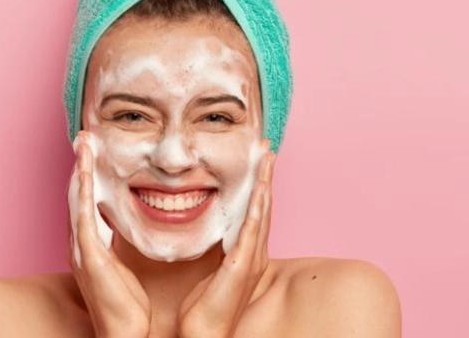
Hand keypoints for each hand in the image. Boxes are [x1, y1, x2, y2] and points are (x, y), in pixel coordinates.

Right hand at [68, 132, 150, 337]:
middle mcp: (78, 243)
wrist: (122, 331)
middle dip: (80, 164)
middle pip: (76, 194)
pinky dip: (84, 191)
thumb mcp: (120, 265)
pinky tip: (85, 171)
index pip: (86, 201)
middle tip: (84, 137)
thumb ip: (116, 244)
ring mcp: (80, 248)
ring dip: (80, 169)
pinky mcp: (88, 256)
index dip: (87, 174)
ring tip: (83, 143)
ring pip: (77, 199)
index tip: (92, 150)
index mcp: (88, 244)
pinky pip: (83, 216)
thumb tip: (120, 226)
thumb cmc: (125, 304)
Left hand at [177, 147, 275, 337]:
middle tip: (266, 148)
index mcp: (245, 254)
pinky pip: (253, 230)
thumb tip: (202, 229)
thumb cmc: (201, 309)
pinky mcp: (243, 266)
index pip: (254, 211)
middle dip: (265, 176)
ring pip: (262, 212)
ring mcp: (252, 259)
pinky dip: (258, 207)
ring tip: (266, 157)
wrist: (203, 334)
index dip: (257, 185)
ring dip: (265, 183)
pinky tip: (260, 189)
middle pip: (264, 206)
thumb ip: (211, 249)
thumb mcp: (207, 270)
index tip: (257, 161)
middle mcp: (254, 254)